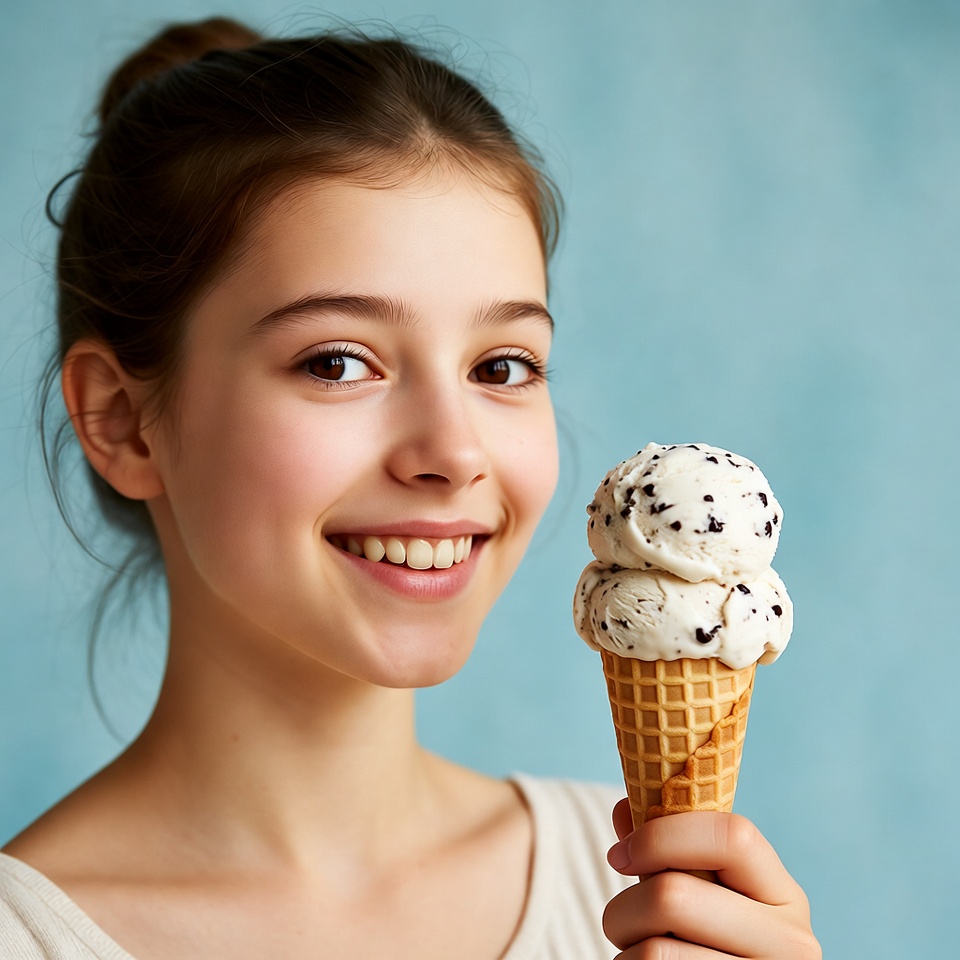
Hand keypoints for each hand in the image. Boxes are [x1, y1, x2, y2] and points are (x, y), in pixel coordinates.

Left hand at [603, 800, 820, 958]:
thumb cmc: (706, 944)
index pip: (733, 836)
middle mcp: (792, 942)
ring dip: (625, 950)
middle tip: (618, 922)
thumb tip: (628, 808)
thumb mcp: (699, 893)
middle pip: (674, 896)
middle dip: (624, 907)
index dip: (663, 835)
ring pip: (656, 951)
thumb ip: (668, 850)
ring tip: (636, 954)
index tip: (620, 855)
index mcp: (784, 894)